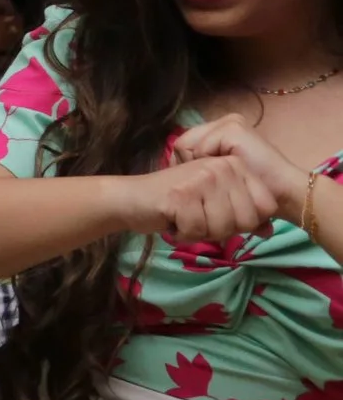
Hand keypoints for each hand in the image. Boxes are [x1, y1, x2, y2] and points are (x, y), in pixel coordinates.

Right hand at [122, 151, 283, 243]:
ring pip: (223, 227)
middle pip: (245, 220)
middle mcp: (221, 166)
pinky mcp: (182, 195)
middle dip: (222, 229)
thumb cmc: (177, 203)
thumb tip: (268, 231)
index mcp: (235, 165)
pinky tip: (172, 221)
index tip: (218, 214)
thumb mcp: (216, 204)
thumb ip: (243, 214)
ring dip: (202, 232)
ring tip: (185, 218)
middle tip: (199, 218)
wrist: (131, 199)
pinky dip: (183, 234)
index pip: (265, 207)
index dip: (245, 221)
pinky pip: (197, 231)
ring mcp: (201, 178)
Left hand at [166, 116, 308, 226]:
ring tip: (213, 181)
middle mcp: (225, 121)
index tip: (194, 185)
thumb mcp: (220, 175)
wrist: (282, 192)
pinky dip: (206, 165)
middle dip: (187, 168)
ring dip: (196, 169)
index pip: (184, 145)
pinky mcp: (232, 129)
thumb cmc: (251, 191)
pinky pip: (199, 149)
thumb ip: (200, 165)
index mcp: (222, 130)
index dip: (183, 167)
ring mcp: (229, 123)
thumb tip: (170, 168)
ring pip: (186, 146)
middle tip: (201, 185)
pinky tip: (223, 174)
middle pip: (182, 144)